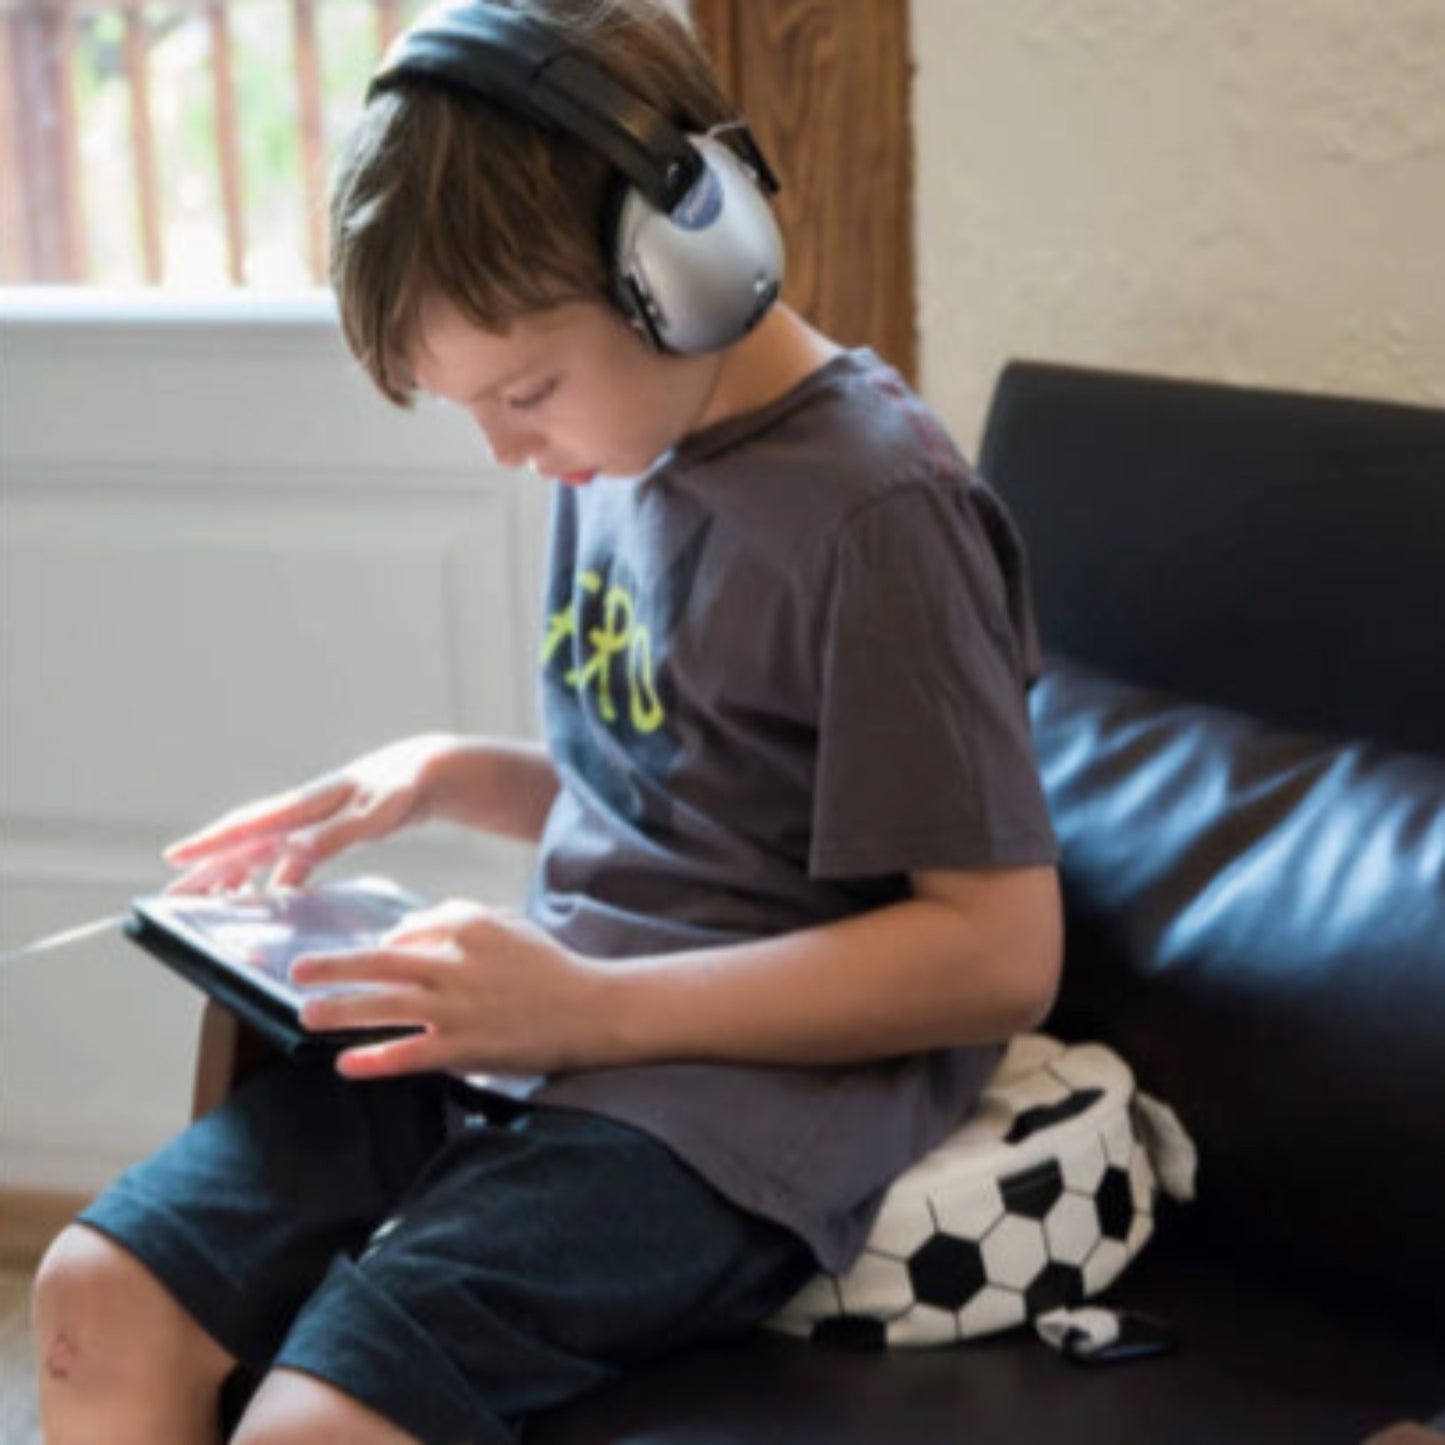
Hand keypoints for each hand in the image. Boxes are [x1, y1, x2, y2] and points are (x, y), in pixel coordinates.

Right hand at [162, 735, 455, 893]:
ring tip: (210, 901)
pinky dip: (279, 878)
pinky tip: (273, 898)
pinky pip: (292, 858)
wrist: (427, 770)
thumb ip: (335, 833)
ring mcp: (313, 821)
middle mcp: (301, 812)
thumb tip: (292, 850)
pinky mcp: (329, 831)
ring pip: (264, 851)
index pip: (248, 826)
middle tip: (174, 896)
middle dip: (209, 868)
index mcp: (306, 805)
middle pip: (245, 843)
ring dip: (237, 875)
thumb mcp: (374, 814)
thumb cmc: (402, 787)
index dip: (211, 844)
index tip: (175, 858)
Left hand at [289, 899, 612, 1079]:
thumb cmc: (547, 965)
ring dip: (342, 1010)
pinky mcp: (467, 1047)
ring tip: (307, 1015)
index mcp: (469, 926)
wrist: (592, 1008)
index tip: (357, 961)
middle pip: (381, 963)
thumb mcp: (506, 922)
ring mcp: (460, 1008)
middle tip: (298, 971)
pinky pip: (411, 1052)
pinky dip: (376, 1058)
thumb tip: (402, 933)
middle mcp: (458, 964)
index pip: (406, 932)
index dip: (378, 946)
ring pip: (387, 1007)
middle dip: (334, 967)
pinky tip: (347, 1063)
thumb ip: (455, 917)